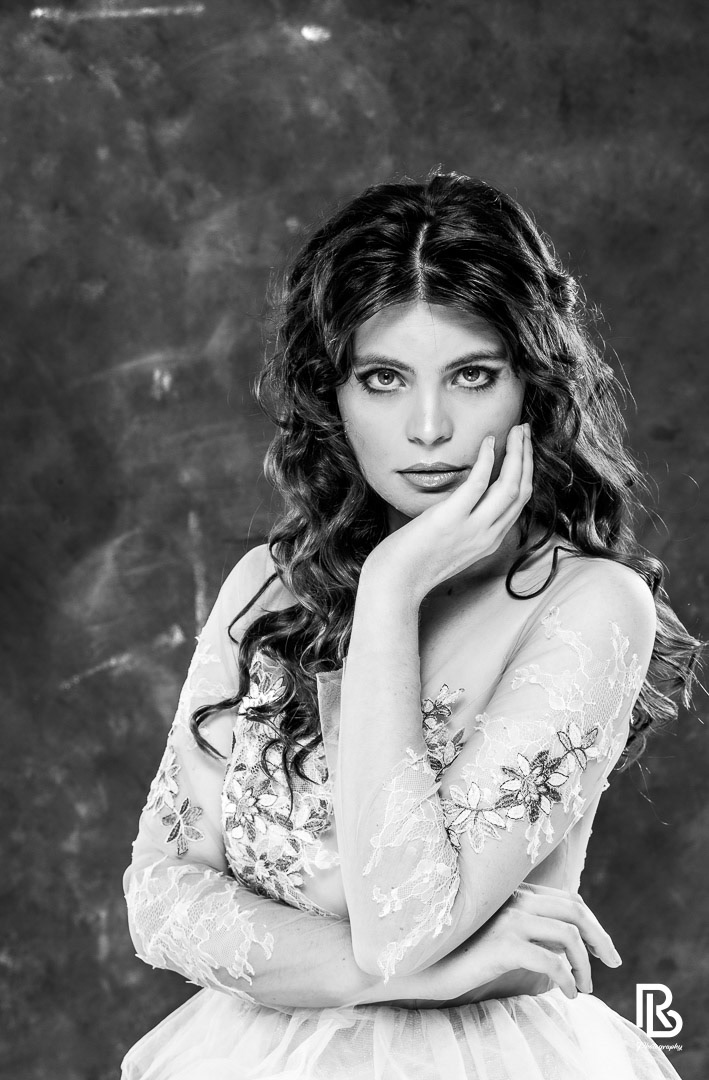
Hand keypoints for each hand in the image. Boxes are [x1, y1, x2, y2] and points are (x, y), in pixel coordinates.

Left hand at [364, 423, 532, 602]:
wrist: (395, 583)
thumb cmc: (414, 562)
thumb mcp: (451, 543)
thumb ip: (465, 522)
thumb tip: (464, 497)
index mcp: (490, 540)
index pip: (520, 501)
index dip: (526, 471)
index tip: (524, 447)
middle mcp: (488, 536)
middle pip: (522, 491)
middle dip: (527, 457)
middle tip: (525, 430)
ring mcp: (472, 529)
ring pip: (510, 487)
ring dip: (517, 454)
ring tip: (517, 430)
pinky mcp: (450, 520)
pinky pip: (478, 485)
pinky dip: (487, 460)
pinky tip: (488, 442)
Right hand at [372, 882, 621, 1007]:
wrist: (415, 962)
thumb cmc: (452, 952)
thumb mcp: (492, 937)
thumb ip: (521, 930)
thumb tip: (560, 950)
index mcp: (512, 893)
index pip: (567, 899)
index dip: (592, 922)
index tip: (604, 949)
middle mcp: (513, 899)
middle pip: (575, 911)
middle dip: (601, 938)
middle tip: (613, 963)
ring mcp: (507, 920)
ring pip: (568, 935)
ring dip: (584, 965)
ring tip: (583, 988)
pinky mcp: (501, 945)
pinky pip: (550, 960)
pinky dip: (566, 978)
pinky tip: (567, 994)